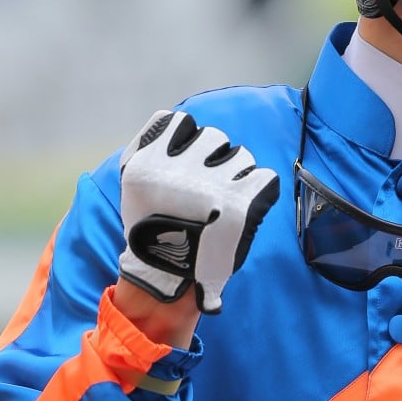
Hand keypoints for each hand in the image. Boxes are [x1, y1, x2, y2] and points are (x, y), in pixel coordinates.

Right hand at [118, 110, 279, 313]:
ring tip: (227, 199)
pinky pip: (265, 177)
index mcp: (147, 165)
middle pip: (215, 136)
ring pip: (241, 155)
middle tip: (210, 186)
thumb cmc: (154, 234)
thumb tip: (178, 121)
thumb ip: (153, 155)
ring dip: (239, 171)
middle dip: (216, 156)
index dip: (187, 137)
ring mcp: (211, 185)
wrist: (167, 280)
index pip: (177, 120)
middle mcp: (177, 170)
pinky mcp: (240, 203)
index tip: (187, 158)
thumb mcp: (136, 190)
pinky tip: (249, 202)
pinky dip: (261, 187)